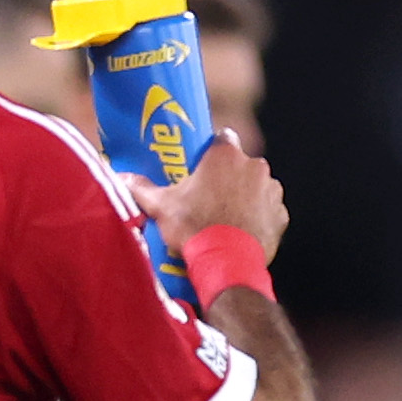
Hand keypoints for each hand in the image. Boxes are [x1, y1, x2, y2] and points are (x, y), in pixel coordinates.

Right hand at [131, 130, 286, 260]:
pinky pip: (267, 211)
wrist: (225, 262)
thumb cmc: (194, 227)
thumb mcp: (161, 206)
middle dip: (227, 177)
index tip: (202, 165)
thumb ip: (141, 188)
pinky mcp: (280, 215)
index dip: (211, 151)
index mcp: (225, 156)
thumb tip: (121, 177)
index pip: (221, 138)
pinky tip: (238, 233)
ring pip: (256, 187)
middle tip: (207, 197)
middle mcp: (253, 166)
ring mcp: (271, 190)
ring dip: (244, 197)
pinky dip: (257, 218)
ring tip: (223, 219)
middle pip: (239, 165)